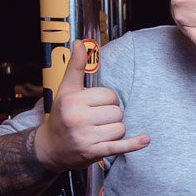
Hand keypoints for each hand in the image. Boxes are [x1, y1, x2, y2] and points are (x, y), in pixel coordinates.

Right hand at [34, 40, 149, 172]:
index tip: (95, 106)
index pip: (109, 95)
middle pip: (117, 111)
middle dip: (111, 115)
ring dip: (114, 130)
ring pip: (120, 127)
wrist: (50, 148)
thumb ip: (76, 66)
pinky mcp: (94, 152)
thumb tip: (80, 42)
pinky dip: (133, 144)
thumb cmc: (61, 115)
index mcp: (72, 101)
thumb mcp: (66, 90)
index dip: (106, 100)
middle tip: (96, 120)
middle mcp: (78, 119)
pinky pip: (119, 146)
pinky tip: (145, 140)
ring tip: (98, 131)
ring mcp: (86, 138)